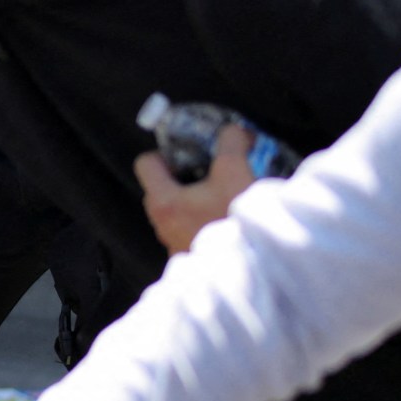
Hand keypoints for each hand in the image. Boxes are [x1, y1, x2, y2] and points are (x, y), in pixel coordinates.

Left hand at [133, 123, 257, 253]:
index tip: (190, 156)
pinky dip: (204, 222)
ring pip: (178, 211)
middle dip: (185, 178)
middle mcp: (162, 225)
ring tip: (223, 197)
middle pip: (162, 188)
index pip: (146, 163)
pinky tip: (227, 220)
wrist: (254, 268)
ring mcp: (174, 245)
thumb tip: (233, 131)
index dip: (165, 154)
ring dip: (197, 202)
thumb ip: (230, 143)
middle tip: (211, 174)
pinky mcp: (190, 259)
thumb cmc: (236, 220)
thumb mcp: (236, 172)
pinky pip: (190, 232)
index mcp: (164, 201)